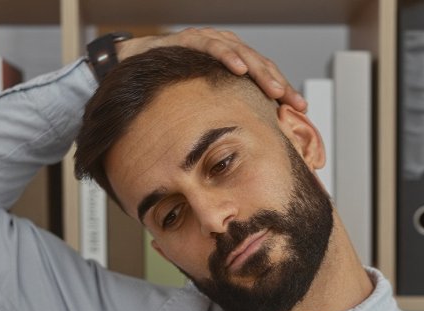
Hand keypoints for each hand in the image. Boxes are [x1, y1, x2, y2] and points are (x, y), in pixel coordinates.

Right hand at [118, 27, 307, 111]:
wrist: (124, 77)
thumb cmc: (161, 99)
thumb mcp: (197, 116)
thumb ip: (217, 125)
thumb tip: (239, 157)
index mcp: (229, 69)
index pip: (262, 77)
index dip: (282, 91)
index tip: (299, 110)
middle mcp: (221, 53)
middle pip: (258, 64)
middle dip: (279, 83)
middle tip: (294, 103)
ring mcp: (204, 44)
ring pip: (240, 52)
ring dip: (259, 71)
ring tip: (274, 90)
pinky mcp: (187, 40)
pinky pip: (210, 44)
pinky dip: (226, 56)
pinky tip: (240, 68)